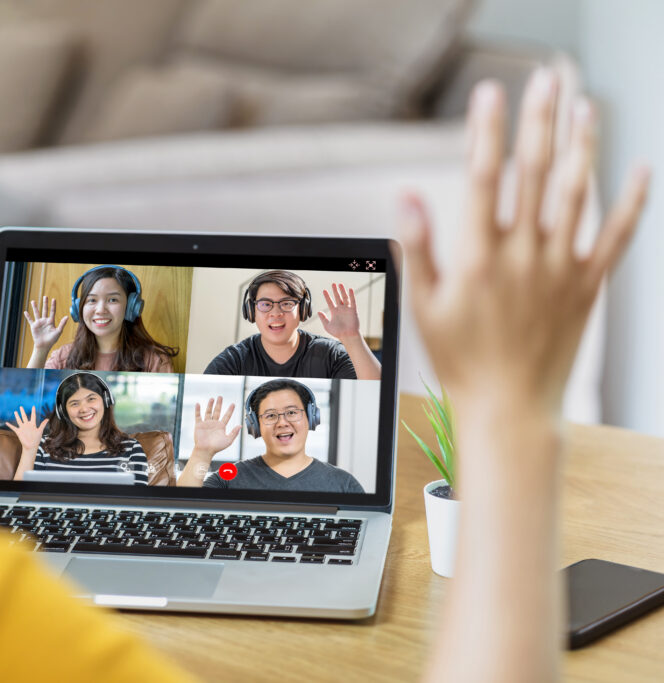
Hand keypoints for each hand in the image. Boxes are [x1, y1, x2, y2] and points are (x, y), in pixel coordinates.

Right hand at [6, 406, 48, 451]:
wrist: (31, 446)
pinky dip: (10, 425)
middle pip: (24, 417)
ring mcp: (22, 428)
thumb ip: (42, 424)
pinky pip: (13, 428)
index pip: (33, 416)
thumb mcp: (40, 431)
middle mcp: (27, 425)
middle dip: (22, 412)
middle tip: (21, 407)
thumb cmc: (36, 439)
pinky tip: (6, 423)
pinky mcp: (18, 432)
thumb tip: (47, 419)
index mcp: (32, 424)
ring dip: (17, 416)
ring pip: (19, 420)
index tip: (33, 406)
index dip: (33, 411)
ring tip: (15, 412)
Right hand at [23, 296, 66, 350]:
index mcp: (51, 321)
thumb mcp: (58, 332)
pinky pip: (30, 320)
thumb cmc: (52, 340)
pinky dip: (28, 316)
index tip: (53, 299)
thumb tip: (67, 317)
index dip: (53, 306)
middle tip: (45, 296)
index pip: (52, 312)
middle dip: (45, 303)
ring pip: (37, 313)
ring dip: (35, 307)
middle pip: (45, 310)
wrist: (44, 346)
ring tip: (33, 301)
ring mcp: (39, 323)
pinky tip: (25, 312)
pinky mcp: (33, 326)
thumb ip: (62, 324)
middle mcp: (45, 321)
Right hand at [192, 397, 240, 454]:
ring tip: (212, 398)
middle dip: (219, 404)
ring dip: (210, 405)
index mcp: (221, 427)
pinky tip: (198, 404)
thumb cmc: (217, 447)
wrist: (205, 451)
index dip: (230, 410)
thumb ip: (234, 433)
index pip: (226, 416)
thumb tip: (240, 425)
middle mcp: (214, 423)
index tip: (233, 404)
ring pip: (208, 412)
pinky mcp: (199, 425)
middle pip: (217, 411)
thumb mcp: (228, 440)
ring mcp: (206, 423)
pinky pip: (198, 416)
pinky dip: (198, 410)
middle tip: (220, 397)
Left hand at [318, 283, 361, 340]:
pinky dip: (351, 296)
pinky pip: (352, 302)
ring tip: (340, 284)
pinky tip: (350, 290)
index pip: (330, 302)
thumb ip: (323, 318)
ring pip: (344, 298)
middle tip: (333, 284)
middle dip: (335, 291)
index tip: (324, 290)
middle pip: (337, 298)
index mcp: (334, 312)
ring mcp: (347, 309)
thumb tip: (319, 311)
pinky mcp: (353, 311)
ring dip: (342, 291)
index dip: (327, 296)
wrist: (347, 336)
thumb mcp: (327, 326)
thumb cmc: (338, 332)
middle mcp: (341, 309)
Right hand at [401, 71, 649, 415]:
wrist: (510, 408)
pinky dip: (632, 200)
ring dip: (582, 145)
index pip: (482, 178)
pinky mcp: (588, 285)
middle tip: (543, 81)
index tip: (489, 95)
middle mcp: (524, 254)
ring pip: (577, 192)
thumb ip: (418, 246)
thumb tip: (408, 195)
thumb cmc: (461, 360)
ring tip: (584, 106)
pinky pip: (616, 235)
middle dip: (539, 121)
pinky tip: (639, 168)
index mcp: (478, 257)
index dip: (486, 132)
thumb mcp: (424, 306)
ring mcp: (560, 267)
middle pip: (534, 172)